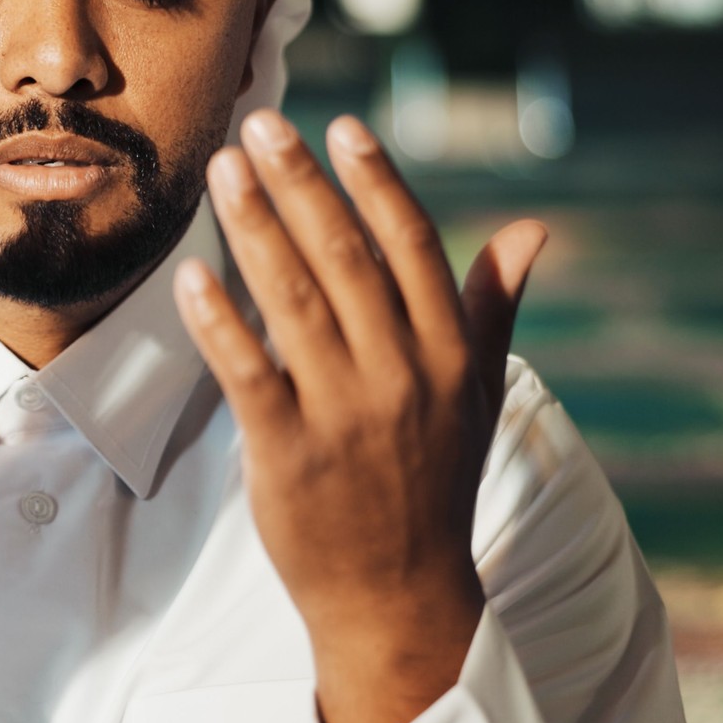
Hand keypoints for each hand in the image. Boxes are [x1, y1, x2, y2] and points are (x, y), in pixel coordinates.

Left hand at [173, 109, 545, 722]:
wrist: (399, 596)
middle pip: (345, 258)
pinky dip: (219, 320)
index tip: (343, 126)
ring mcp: (345, 415)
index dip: (377, 182)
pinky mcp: (290, 454)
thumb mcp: (478, 393)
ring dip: (253, 228)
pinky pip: (248, 372)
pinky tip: (190, 274)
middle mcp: (403, 375)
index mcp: (450, 354)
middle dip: (299, 184)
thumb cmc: (434, 482)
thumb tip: (532, 228)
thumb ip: (492, 305)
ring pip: (293, 300)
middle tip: (259, 126)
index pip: (414, 247)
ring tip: (221, 171)